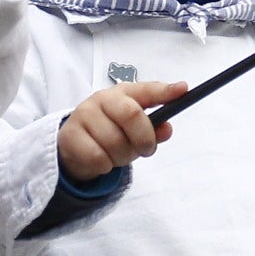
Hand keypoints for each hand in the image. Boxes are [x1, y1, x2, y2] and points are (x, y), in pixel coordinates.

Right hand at [57, 80, 184, 179]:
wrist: (74, 146)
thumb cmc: (110, 132)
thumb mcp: (134, 130)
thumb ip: (153, 128)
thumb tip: (167, 128)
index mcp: (123, 93)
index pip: (146, 89)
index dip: (165, 90)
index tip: (183, 90)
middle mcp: (102, 99)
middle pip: (133, 116)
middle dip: (144, 139)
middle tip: (145, 150)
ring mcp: (84, 115)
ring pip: (115, 142)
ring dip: (122, 157)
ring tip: (116, 155)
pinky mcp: (70, 135)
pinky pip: (98, 157)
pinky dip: (105, 166)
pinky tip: (101, 159)